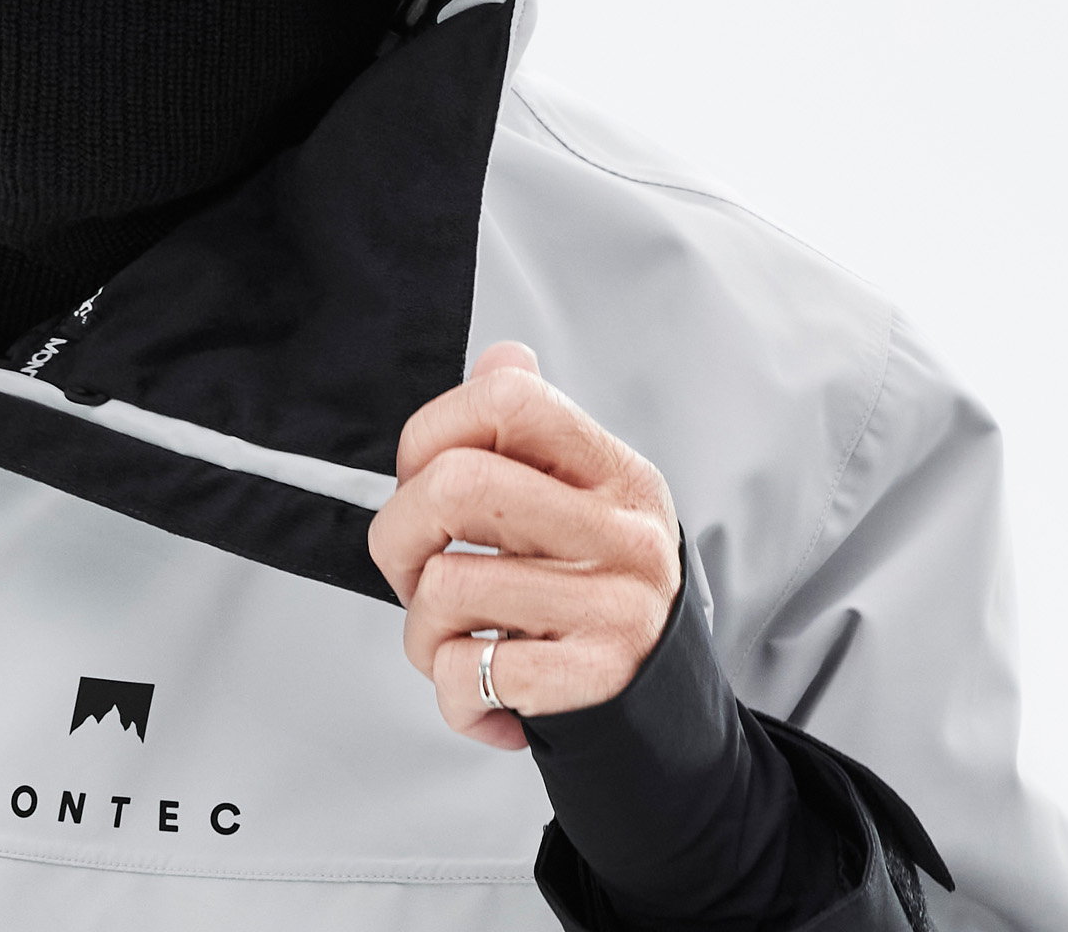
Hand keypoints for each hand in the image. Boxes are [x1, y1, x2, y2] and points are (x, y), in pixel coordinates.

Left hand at [367, 342, 680, 750]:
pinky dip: (451, 691)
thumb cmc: (596, 591)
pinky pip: (467, 670)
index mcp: (616, 473)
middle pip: (459, 485)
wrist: (668, 713)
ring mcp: (614, 607)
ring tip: (450, 637)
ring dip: (420, 627)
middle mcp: (624, 533)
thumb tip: (502, 354)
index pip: (508, 400)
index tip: (418, 477)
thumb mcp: (583, 499)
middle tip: (409, 567)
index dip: (431, 430)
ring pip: (447, 585)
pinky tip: (482, 689)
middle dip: (398, 531)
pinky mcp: (595, 680)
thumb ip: (533, 430)